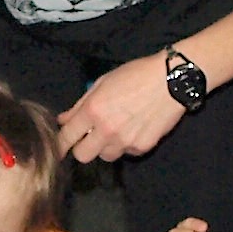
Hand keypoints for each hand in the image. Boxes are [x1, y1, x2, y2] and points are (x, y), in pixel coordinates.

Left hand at [59, 57, 187, 163]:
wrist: (172, 80)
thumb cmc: (136, 75)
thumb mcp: (103, 82)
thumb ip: (80, 105)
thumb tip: (63, 120)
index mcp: (93, 110)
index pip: (67, 138)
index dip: (61, 143)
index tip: (60, 146)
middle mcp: (107, 130)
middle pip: (83, 156)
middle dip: (83, 148)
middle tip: (90, 137)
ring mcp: (125, 141)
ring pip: (106, 156)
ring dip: (107, 147)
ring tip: (117, 129)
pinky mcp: (142, 147)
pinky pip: (128, 153)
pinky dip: (127, 144)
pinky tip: (135, 128)